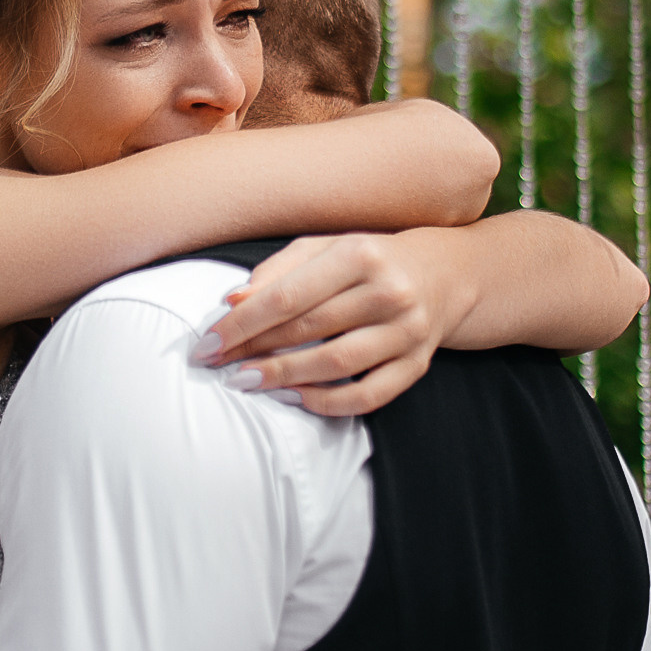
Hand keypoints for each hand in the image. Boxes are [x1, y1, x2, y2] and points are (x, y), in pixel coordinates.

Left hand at [190, 232, 460, 415]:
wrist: (443, 274)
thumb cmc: (368, 260)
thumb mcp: (325, 248)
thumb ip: (279, 270)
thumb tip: (232, 300)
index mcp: (360, 253)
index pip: (288, 296)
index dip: (242, 323)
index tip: (208, 341)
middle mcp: (388, 291)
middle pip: (308, 329)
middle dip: (254, 350)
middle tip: (217, 365)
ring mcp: (407, 331)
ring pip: (336, 364)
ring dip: (284, 377)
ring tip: (247, 381)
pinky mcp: (418, 364)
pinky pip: (369, 395)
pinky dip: (329, 402)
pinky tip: (296, 398)